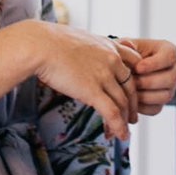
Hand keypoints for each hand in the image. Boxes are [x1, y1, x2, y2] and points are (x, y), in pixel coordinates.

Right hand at [31, 22, 138, 139]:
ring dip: (125, 120)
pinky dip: (118, 126)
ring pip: (123, 102)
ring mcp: (104, 76)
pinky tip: (119, 135)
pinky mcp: (92, 91)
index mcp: (109, 46)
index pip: (134, 64)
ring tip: (124, 132)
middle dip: (132, 105)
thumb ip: (89, 49)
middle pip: (131, 87)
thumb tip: (81, 55)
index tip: (132, 92)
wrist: (40, 45)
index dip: (136, 80)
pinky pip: (112, 112)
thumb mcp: (79, 38)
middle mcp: (112, 60)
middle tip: (131, 118)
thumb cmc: (50, 41)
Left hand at [112, 37, 175, 115]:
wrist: (121, 70)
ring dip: (145, 95)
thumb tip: (128, 45)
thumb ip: (127, 46)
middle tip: (132, 82)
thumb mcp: (126, 46)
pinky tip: (130, 100)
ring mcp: (170, 87)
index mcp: (168, 51)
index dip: (154, 64)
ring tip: (129, 91)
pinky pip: (156, 108)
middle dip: (148, 82)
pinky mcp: (162, 102)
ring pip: (165, 96)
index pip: (169, 56)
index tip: (138, 68)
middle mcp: (174, 69)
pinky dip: (142, 106)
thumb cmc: (126, 54)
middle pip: (171, 78)